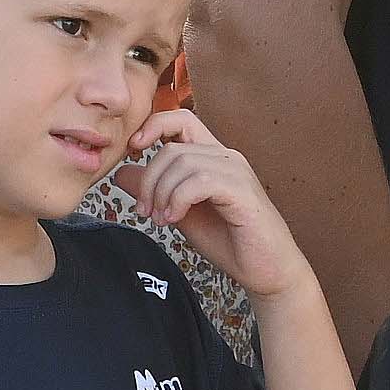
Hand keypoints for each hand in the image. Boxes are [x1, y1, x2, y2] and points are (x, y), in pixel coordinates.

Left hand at [110, 109, 313, 303]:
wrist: (267, 270)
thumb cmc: (229, 241)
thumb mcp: (180, 212)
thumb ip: (156, 190)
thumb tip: (122, 173)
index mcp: (212, 157)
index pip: (181, 119)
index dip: (153, 126)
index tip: (133, 150)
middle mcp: (226, 157)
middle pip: (172, 148)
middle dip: (149, 180)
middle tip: (145, 212)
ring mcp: (236, 172)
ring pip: (182, 162)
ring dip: (162, 193)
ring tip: (162, 220)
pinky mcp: (242, 191)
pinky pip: (198, 181)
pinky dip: (178, 200)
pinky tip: (175, 219)